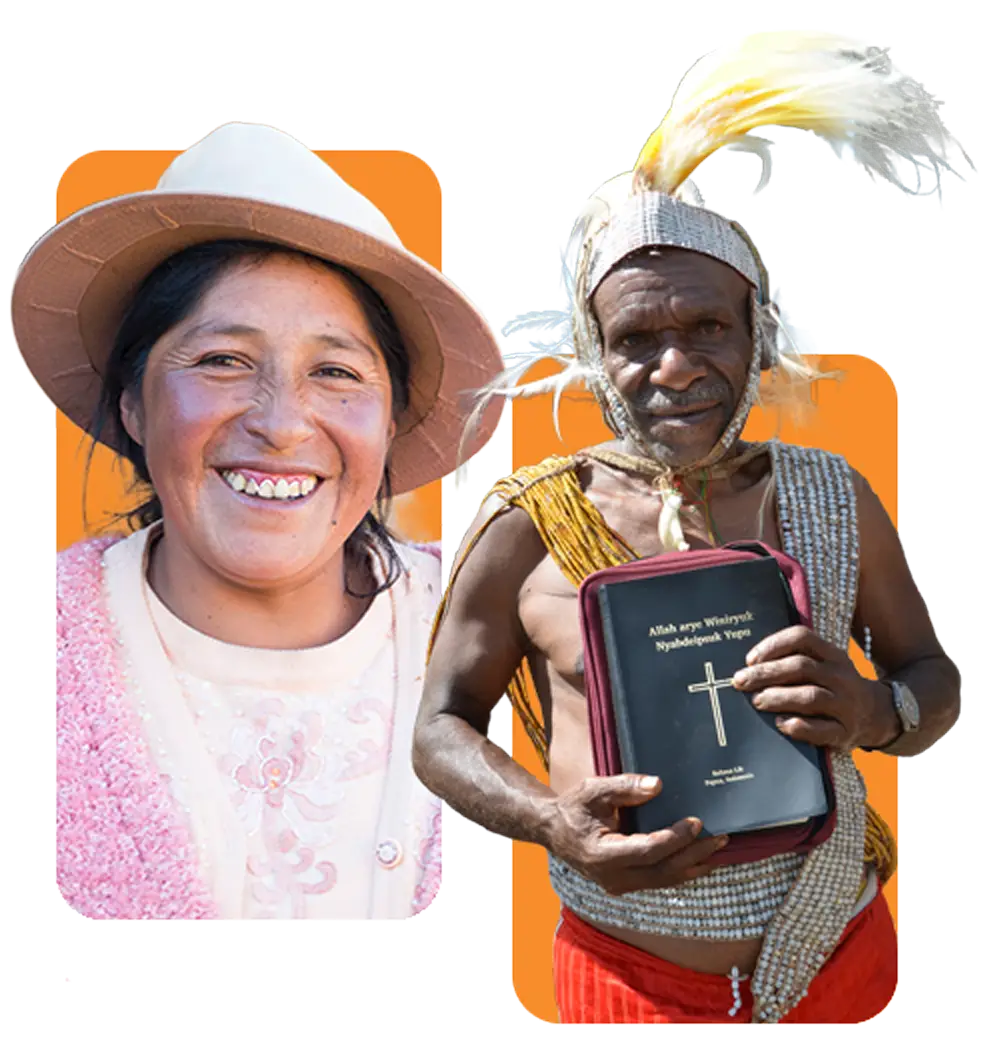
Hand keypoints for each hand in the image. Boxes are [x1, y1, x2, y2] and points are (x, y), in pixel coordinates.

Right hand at [543, 774, 727, 895]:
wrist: (553, 831)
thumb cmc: (574, 808)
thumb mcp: (593, 790)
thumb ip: (624, 786)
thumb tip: (658, 785)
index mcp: (603, 855)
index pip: (648, 850)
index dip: (674, 838)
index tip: (696, 822)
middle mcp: (613, 877)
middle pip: (662, 871)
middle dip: (694, 855)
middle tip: (720, 838)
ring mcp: (620, 885)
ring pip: (664, 880)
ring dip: (693, 865)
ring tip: (718, 849)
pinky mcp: (626, 884)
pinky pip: (658, 880)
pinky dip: (681, 869)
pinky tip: (699, 859)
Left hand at [731, 625, 899, 750]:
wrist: (879, 714)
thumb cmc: (835, 685)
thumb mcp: (825, 664)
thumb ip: (795, 659)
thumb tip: (749, 665)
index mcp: (833, 655)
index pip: (802, 638)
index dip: (773, 645)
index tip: (750, 659)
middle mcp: (841, 676)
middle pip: (801, 667)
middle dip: (766, 673)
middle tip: (741, 682)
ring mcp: (846, 704)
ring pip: (810, 696)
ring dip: (779, 698)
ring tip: (757, 701)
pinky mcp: (846, 732)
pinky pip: (822, 730)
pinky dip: (799, 727)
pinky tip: (781, 724)